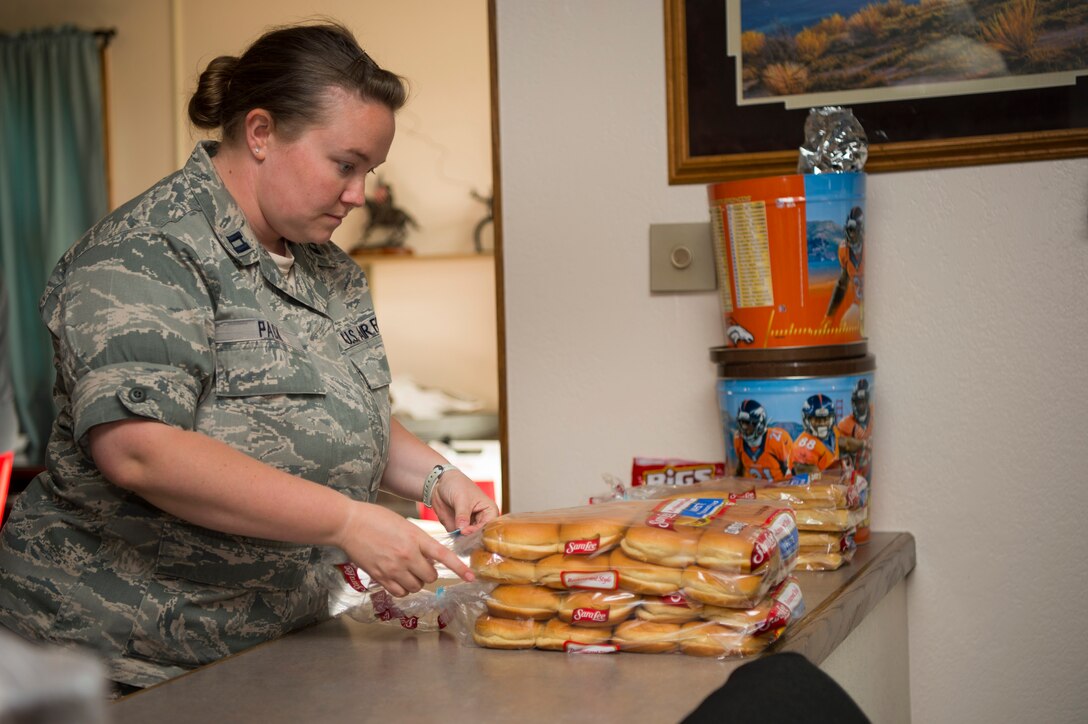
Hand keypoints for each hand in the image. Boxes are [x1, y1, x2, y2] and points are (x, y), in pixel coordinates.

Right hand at [336, 501, 475, 596]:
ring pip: (416, 586)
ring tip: (406, 569)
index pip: (444, 555)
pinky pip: (400, 592)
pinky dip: (403, 588)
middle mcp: (407, 555)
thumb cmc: (375, 519)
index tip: (471, 578)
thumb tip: (428, 559)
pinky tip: (397, 578)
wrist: (348, 524)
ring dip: (416, 581)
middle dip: (429, 572)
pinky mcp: (380, 577)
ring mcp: (393, 568)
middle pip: (431, 576)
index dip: (459, 569)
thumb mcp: (404, 525)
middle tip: (419, 563)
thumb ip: (418, 542)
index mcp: (415, 537)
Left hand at [429, 470, 499, 535]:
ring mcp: (469, 526)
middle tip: (461, 538)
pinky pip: (458, 539)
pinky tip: (452, 540)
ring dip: (463, 541)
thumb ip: (462, 515)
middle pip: (480, 535)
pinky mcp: (458, 529)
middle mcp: (481, 520)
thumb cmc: (457, 485)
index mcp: (489, 511)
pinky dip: (455, 541)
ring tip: (457, 540)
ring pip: (469, 539)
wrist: (440, 483)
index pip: (488, 525)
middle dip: (471, 539)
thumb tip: (463, 530)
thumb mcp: (461, 499)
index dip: (478, 531)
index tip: (466, 532)